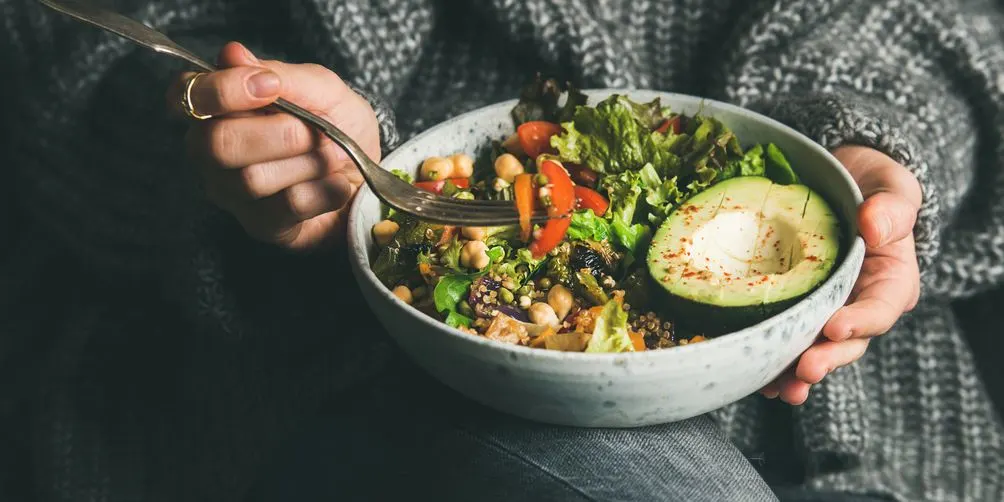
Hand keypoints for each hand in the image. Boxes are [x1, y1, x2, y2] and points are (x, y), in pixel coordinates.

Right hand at [168, 41, 380, 249]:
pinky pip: (287, 207)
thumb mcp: (322, 89)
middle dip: (280, 133)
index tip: (271, 86)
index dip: (222, 90)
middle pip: (217, 144)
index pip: (186, 96)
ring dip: (309, 162)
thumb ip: (280, 74)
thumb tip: (232, 54)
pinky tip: (337, 185)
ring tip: (331, 157)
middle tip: (315, 130)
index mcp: (217, 108)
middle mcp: (211, 152)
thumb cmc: (338, 125)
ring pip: (253, 179)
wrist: (371, 172)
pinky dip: (325, 190)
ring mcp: (232, 194)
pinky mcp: (262, 226)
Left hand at [760, 145, 922, 404]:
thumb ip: (891, 207)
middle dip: (826, 359)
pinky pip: (786, 339)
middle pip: (847, 342)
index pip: (881, 308)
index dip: (860, 322)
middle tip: (804, 371)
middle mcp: (859, 304)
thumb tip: (874, 226)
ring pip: (815, 350)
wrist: (838, 183)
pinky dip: (771, 358)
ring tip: (778, 389)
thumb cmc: (870, 186)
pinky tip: (753, 374)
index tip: (834, 329)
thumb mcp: (891, 187)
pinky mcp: (796, 311)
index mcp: (890, 280)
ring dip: (796, 373)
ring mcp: (826, 311)